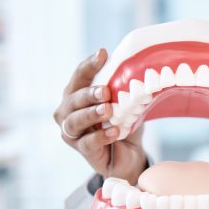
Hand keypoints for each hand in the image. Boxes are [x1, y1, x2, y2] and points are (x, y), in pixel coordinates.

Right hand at [53, 49, 147, 183]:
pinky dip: (101, 136)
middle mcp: (68, 112)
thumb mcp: (125, 103)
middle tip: (105, 91)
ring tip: (108, 110)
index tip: (103, 54)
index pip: (79, 76)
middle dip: (88, 94)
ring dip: (91, 114)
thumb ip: (124, 89)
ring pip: (74, 121)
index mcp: (77, 95)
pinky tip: (115, 131)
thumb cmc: (123, 123)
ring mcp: (72, 133)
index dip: (89, 65)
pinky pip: (88, 143)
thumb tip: (140, 68)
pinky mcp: (83, 151)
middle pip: (72, 99)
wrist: (129, 155)